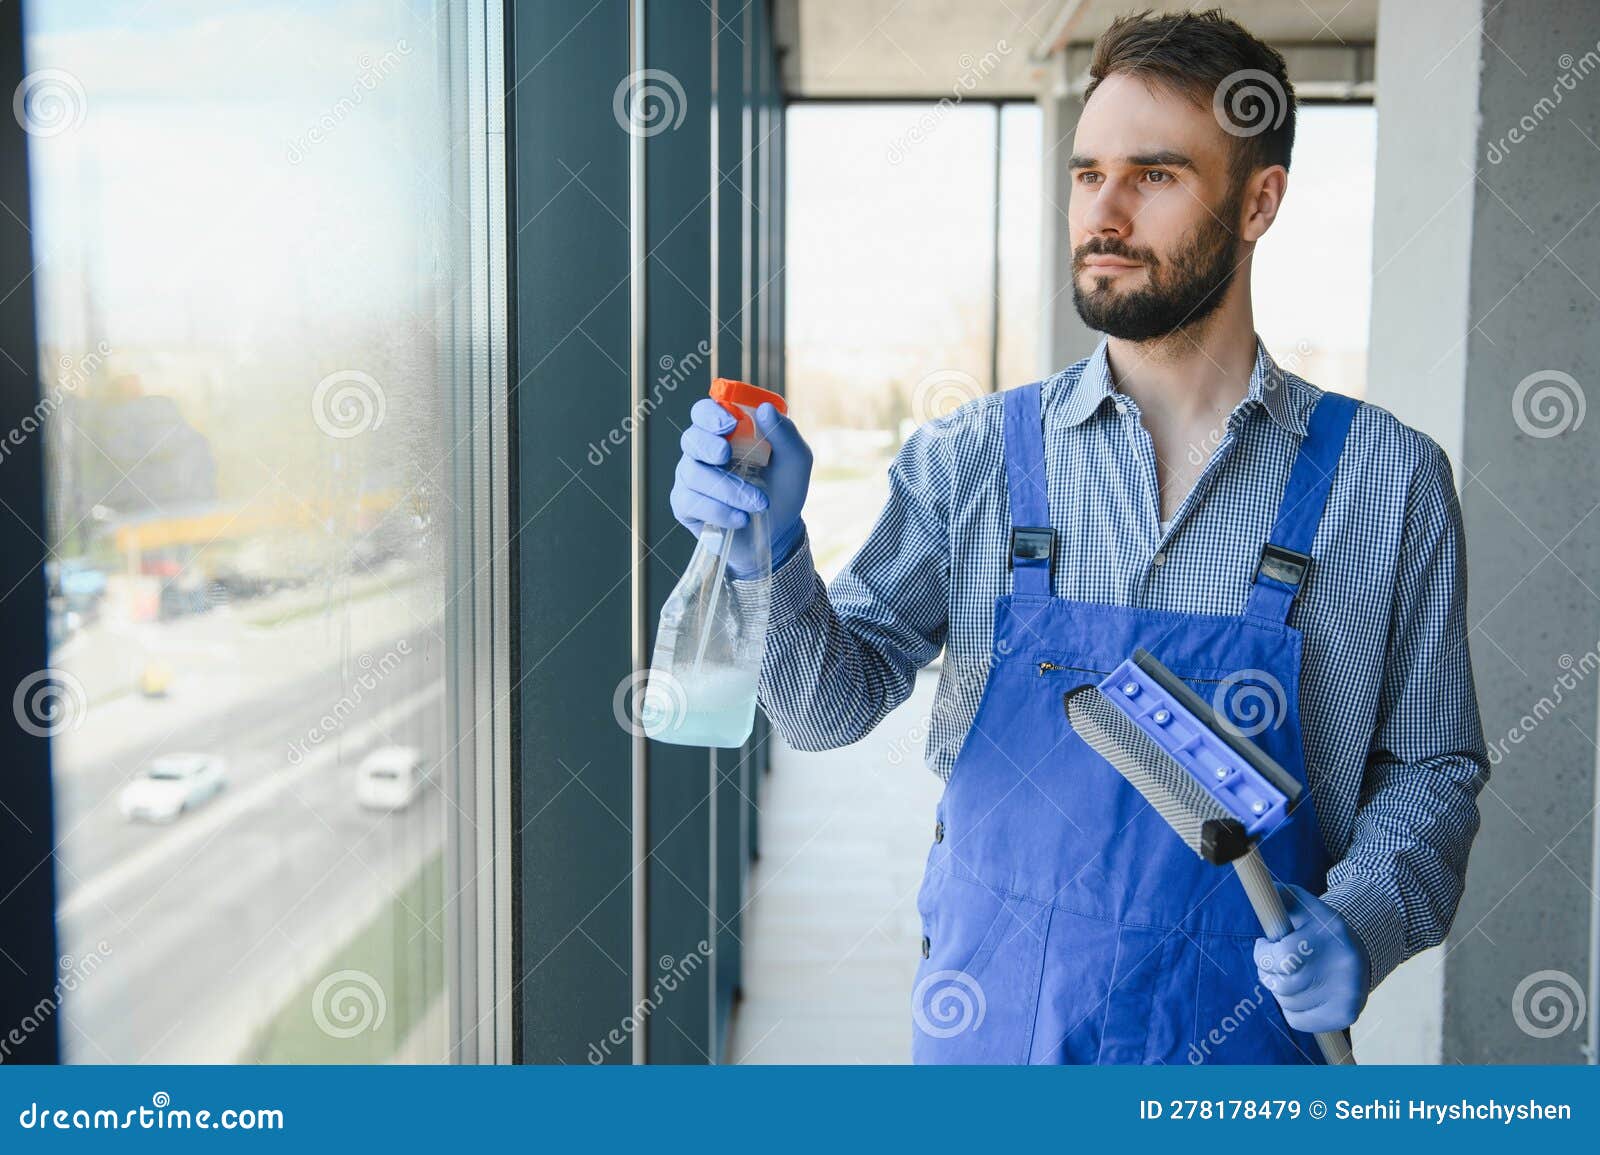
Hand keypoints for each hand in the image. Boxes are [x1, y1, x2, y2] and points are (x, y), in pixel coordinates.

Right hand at [671, 397, 811, 576]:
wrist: (778, 531)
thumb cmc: (783, 488)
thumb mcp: (795, 461)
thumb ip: (785, 434)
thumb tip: (766, 409)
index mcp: (726, 432)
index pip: (704, 412)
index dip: (710, 414)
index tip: (728, 424)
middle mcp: (703, 451)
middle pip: (691, 439)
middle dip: (708, 445)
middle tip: (726, 455)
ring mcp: (691, 477)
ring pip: (694, 474)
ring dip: (728, 489)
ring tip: (758, 503)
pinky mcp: (685, 504)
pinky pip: (691, 502)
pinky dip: (719, 511)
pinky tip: (741, 519)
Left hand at [1254, 883, 1369, 1033]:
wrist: (1360, 954)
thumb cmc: (1318, 929)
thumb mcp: (1303, 906)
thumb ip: (1279, 898)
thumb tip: (1262, 893)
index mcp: (1330, 933)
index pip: (1281, 957)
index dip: (1262, 954)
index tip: (1263, 946)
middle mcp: (1343, 965)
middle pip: (1282, 984)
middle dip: (1267, 973)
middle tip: (1273, 963)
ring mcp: (1348, 994)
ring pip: (1287, 1003)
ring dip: (1280, 990)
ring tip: (1292, 975)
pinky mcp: (1347, 1015)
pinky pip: (1298, 1020)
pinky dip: (1292, 1009)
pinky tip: (1302, 993)